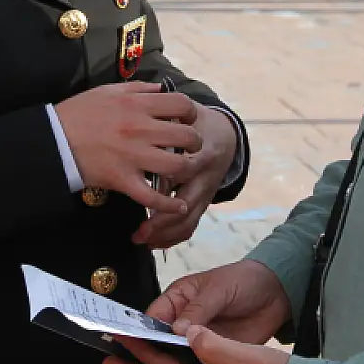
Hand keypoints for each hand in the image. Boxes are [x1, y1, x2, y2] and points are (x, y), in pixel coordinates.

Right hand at [55, 82, 201, 215]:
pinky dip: (169, 204)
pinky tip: (179, 206)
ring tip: (183, 171)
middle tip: (189, 148)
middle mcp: (140, 129)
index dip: (192, 113)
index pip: (182, 105)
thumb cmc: (79, 113)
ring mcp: (132, 156)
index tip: (188, 121)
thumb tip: (161, 88)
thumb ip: (138, 88)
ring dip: (186, 170)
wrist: (53, 139)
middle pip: (186, 136)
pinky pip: (151, 196)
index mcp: (137, 104)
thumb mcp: (107, 91)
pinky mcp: (122, 179)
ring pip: (176, 166)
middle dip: (194, 143)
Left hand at [135, 106, 237, 247]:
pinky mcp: (202, 204)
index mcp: (203, 156)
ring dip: (165, 235)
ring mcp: (206, 195)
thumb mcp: (186, 122)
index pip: (183, 176)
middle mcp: (206, 180)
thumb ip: (167, 132)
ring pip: (189, 222)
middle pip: (187, 208)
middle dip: (162, 223)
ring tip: (142, 239)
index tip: (142, 194)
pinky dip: (171, 237)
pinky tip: (153, 241)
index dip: (163, 189)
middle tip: (139, 232)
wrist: (224, 136)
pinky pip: (190, 226)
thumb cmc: (197, 126)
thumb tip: (140, 148)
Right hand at [149, 260, 289, 344]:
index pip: (153, 318)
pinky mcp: (214, 354)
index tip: (138, 346)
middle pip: (161, 342)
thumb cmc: (242, 282)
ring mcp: (197, 340)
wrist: (276, 294)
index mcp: (177, 300)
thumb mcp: (218, 290)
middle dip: (156, 353)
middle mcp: (182, 322)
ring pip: (178, 358)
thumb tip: (176, 329)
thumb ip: (198, 309)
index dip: (144, 331)